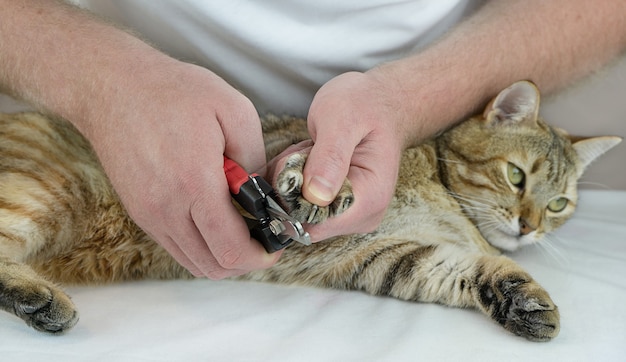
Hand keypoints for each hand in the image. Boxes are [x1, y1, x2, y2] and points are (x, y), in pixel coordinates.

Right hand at [88, 60, 279, 278]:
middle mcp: (167, 208)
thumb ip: (255, 157)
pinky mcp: (140, 212)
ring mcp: (149, 214)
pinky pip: (176, 246)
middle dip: (245, 260)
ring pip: (193, 262)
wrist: (112, 87)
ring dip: (222, 256)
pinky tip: (213, 219)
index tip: (274, 246)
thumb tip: (261, 193)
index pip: (231, 249)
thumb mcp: (234, 110)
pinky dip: (200, 245)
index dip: (260, 256)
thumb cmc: (174, 92)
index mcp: (195, 183)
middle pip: (213, 266)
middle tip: (261, 237)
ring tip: (239, 228)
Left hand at [302, 71, 408, 240]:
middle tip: (307, 148)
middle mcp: (361, 216)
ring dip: (291, 177)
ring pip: (294, 209)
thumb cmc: (366, 104)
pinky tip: (310, 156)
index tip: (297, 161)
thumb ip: (329, 157)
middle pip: (301, 219)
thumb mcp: (343, 119)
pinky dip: (293, 177)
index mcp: (369, 200)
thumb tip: (315, 197)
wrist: (381, 100)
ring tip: (312, 148)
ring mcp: (347, 214)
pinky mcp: (334, 206)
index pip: (315, 223)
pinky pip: (296, 200)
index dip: (293, 197)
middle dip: (291, 184)